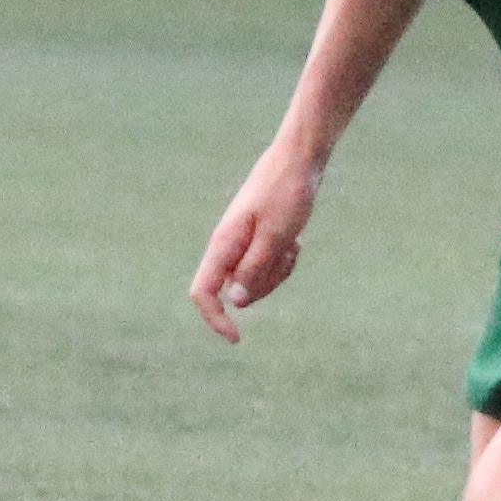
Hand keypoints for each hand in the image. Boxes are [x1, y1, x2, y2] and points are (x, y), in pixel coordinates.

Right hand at [190, 143, 321, 341]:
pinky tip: (294, 238)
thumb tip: (235, 303)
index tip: (237, 339)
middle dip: (265, 285)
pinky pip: (268, 266)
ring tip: (292, 242)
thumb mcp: (276, 235)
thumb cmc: (286, 194)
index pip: (203, 292)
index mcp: (223, 245)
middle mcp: (227, 247)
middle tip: (287, 255)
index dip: (215, 318)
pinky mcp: (256, 240)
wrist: (297, 161)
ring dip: (278, 271)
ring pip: (255, 280)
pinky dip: (284, 260)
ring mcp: (242, 244)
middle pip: (237, 290)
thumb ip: (254, 268)